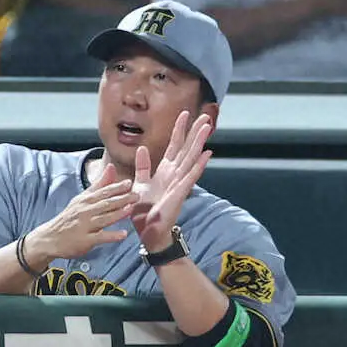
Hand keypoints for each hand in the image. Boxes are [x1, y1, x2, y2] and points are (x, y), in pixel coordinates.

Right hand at [21, 164, 135, 268]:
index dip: (116, 187)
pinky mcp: (85, 241)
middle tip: (137, 196)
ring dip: (118, 214)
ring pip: (104, 219)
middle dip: (122, 199)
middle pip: (105, 204)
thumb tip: (111, 167)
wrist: (51, 237)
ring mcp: (84, 226)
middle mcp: (85, 211)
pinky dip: (111, 236)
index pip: (103, 192)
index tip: (129, 183)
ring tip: (131, 209)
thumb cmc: (71, 217)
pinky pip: (100, 237)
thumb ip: (99, 184)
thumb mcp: (82, 198)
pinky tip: (123, 234)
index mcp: (85, 200)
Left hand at [130, 112, 212, 252]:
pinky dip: (198, 166)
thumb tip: (141, 148)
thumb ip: (142, 167)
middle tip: (204, 115)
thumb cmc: (145, 211)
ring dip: (199, 143)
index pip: (173, 146)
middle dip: (194, 132)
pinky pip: (190, 178)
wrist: (148, 233)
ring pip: (191, 159)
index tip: (184, 114)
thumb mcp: (139, 184)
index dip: (178, 130)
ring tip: (208, 128)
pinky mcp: (179, 194)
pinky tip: (207, 154)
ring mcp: (179, 184)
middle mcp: (174, 175)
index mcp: (164, 171)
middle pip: (186, 149)